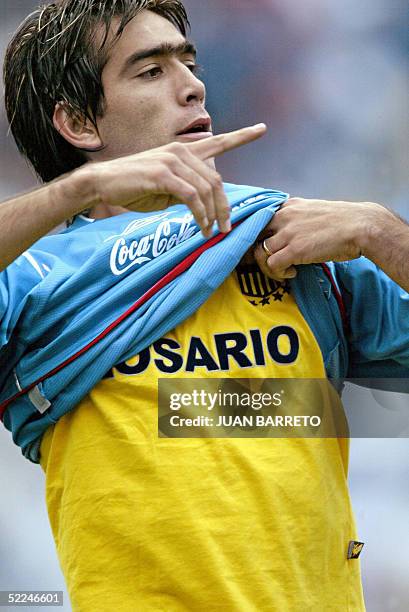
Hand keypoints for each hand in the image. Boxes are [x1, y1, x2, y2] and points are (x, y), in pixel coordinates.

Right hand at [75, 124, 266, 237]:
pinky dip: (199, 214)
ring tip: (210, 232)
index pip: (218, 141)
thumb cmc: (133, 188)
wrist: (102, 183)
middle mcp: (180, 151)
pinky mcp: (162, 174)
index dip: (242, 136)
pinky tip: (200, 226)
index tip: (262, 129)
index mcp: (183, 151)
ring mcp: (172, 161)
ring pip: (206, 189)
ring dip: (212, 215)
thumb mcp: (166, 188)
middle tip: (225, 228)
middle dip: (224, 207)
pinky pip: (191, 197)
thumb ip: (187, 189)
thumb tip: (204, 204)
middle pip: (216, 180)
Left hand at [254, 197, 386, 279]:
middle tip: (269, 264)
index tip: (263, 250)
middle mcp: (283, 216)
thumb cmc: (343, 223)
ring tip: (285, 271)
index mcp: (287, 205)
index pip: (257, 220)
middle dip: (256, 253)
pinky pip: (272, 265)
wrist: (362, 226)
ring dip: (268, 267)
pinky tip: (293, 273)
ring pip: (259, 253)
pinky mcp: (295, 249)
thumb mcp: (313, 212)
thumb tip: (287, 237)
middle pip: (252, 236)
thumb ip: (297, 220)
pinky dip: (279, 273)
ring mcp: (288, 232)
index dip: (256, 238)